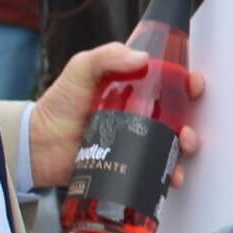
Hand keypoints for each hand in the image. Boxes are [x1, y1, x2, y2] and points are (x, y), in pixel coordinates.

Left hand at [27, 43, 205, 189]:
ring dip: (186, 148)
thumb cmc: (59, 104)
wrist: (39, 144)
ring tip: (181, 148)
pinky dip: (169, 175)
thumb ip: (108, 56)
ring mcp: (136, 142)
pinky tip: (171, 175)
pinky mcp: (129, 166)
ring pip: (173, 145)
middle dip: (192, 121)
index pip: (169, 84)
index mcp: (133, 90)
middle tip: (187, 127)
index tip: (193, 84)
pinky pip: (156, 171)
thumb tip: (143, 58)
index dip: (187, 84)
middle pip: (178, 117)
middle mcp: (140, 116)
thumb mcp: (82, 69)